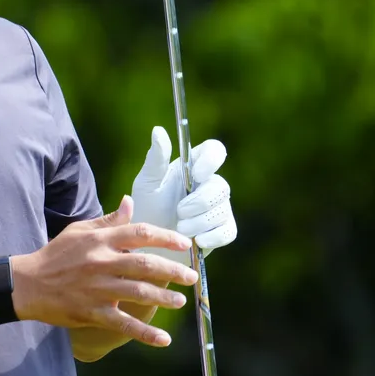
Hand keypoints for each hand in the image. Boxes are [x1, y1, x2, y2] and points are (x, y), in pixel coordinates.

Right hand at [12, 196, 197, 347]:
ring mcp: (98, 289)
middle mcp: (102, 262)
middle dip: (174, 270)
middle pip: (146, 264)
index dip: (166, 237)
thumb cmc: (56, 255)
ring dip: (165, 298)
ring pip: (139, 293)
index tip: (185, 244)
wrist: (28, 284)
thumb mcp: (80, 231)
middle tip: (192, 277)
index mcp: (100, 240)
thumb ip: (108, 220)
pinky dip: (145, 334)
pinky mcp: (93, 312)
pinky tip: (163, 340)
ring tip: (181, 302)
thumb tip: (130, 203)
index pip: (140, 233)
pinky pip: (124, 324)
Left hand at [130, 126, 236, 264]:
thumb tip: (158, 130)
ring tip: (180, 228)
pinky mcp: (223, 230)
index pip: (215, 150)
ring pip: (222, 210)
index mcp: (193, 167)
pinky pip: (227, 231)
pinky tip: (196, 240)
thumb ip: (156, 159)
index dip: (211, 160)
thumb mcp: (147, 183)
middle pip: (221, 186)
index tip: (197, 174)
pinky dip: (211, 237)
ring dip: (199, 222)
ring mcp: (219, 207)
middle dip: (199, 202)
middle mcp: (210, 184)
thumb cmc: (147, 208)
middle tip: (179, 212)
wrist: (149, 244)